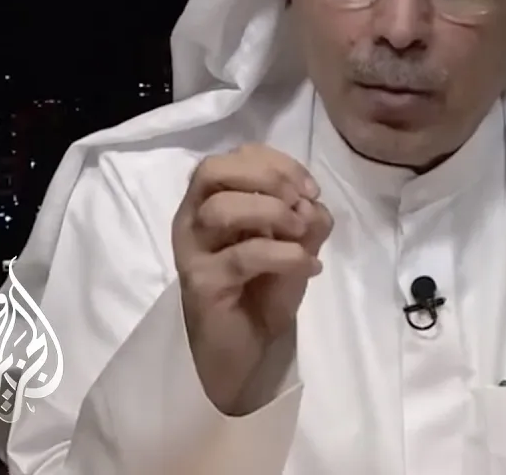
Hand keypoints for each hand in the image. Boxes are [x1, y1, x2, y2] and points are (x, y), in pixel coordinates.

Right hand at [171, 144, 332, 413]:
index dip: (276, 163)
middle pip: (212, 170)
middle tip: (300, 202)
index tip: (311, 188)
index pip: (233, 157)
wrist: (245, 349)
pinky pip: (243, 256)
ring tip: (303, 235)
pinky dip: (285, 255)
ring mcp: (192, 252)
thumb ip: (306, 217)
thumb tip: (313, 203)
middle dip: (266, 177)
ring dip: (273, 213)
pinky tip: (309, 266)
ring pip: (221, 209)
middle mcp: (192, 220)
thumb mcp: (295, 244)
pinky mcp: (202, 284)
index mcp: (209, 202)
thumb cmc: (264, 291)